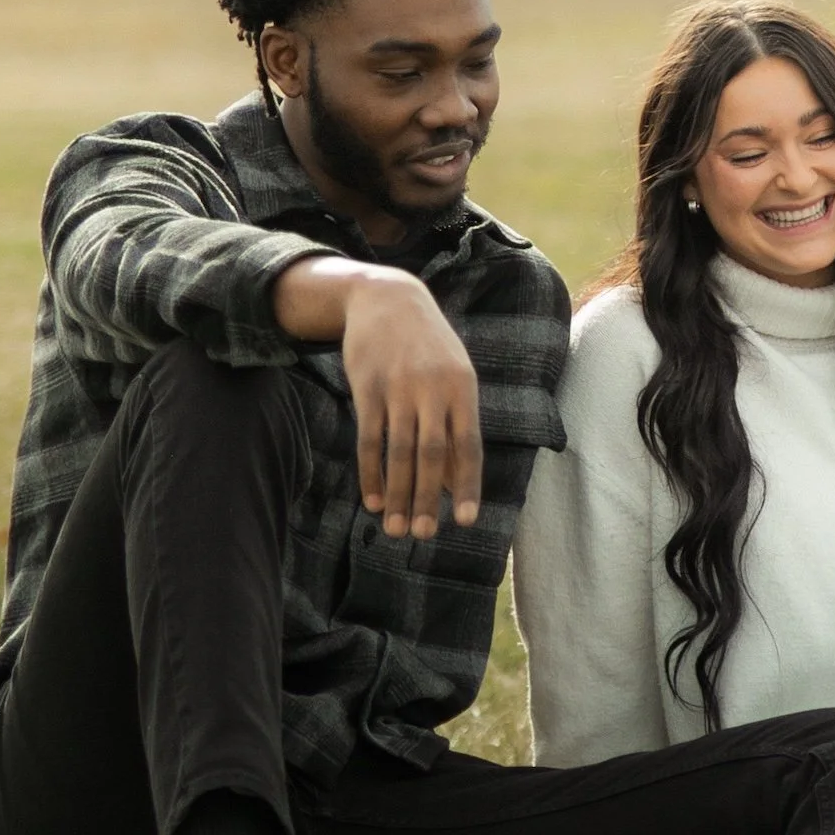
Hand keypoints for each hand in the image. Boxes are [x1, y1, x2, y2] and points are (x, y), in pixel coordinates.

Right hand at [274, 258, 482, 539]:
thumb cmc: (428, 347)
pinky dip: (372, 473)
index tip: (466, 521)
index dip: (467, 485)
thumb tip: (459, 480)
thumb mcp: (454, 374)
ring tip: (397, 529)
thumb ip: (456, 422)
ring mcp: (398, 388)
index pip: (468, 445)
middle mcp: (432, 389)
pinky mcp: (367, 388)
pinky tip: (374, 500)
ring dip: (399, 494)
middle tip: (424, 536)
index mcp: (462, 388)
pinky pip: (369, 440)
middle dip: (428, 499)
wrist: (388, 298)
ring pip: (399, 452)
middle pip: (432, 455)